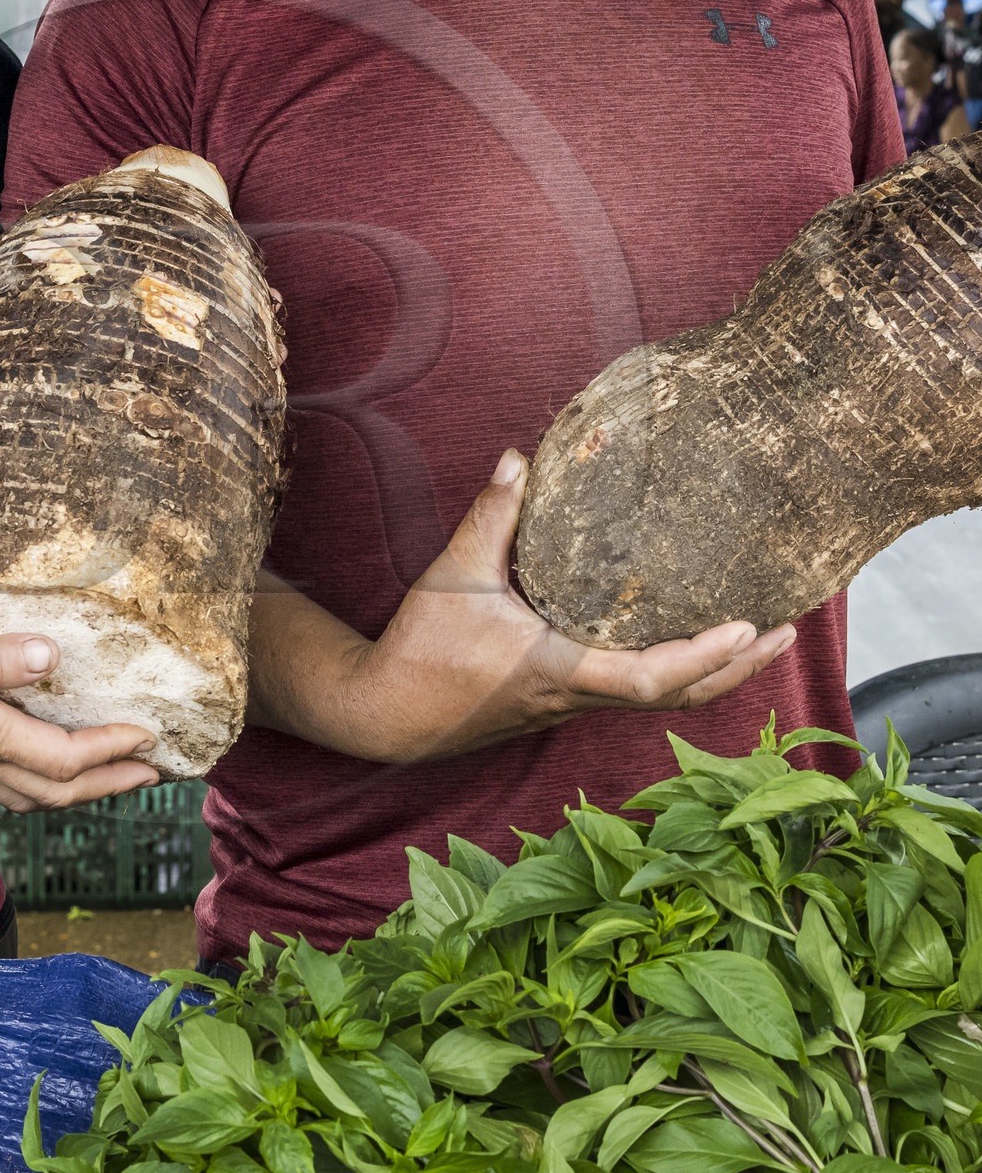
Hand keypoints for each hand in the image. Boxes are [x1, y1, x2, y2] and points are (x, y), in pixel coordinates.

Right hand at [0, 627, 158, 810]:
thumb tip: (51, 656)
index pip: (64, 758)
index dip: (111, 751)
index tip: (151, 738)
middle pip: (54, 790)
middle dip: (107, 784)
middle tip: (152, 773)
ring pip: (27, 791)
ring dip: (74, 786)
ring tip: (107, 773)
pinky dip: (32, 776)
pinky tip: (31, 756)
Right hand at [335, 449, 795, 763]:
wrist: (386, 715)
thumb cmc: (420, 652)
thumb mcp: (452, 577)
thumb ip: (491, 517)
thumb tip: (518, 458)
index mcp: (558, 671)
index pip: (647, 678)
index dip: (702, 657)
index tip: (745, 626)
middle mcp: (577, 698)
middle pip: (678, 698)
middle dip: (737, 667)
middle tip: (785, 629)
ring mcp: (575, 706)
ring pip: (664, 701)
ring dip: (717, 672)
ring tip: (759, 636)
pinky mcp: (566, 703)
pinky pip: (639, 693)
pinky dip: (681, 671)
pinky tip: (694, 641)